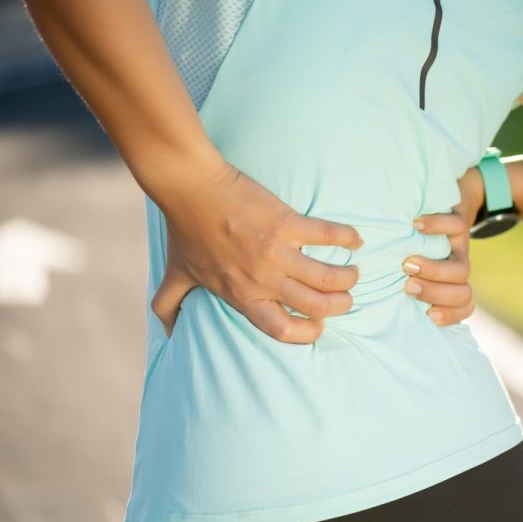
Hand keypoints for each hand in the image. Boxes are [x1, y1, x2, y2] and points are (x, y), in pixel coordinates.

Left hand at [151, 162, 362, 343]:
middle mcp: (263, 279)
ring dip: (347, 278)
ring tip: (352, 273)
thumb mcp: (177, 274)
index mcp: (242, 296)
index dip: (307, 333)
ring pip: (328, 278)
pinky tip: (355, 240)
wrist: (191, 188)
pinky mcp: (288, 223)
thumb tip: (166, 330)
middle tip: (345, 298)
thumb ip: (169, 305)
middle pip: (316, 306)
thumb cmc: (185, 231)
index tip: (318, 325)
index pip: (283, 329)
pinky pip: (328, 235)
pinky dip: (348, 238)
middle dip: (339, 306)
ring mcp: (277, 252)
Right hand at [402, 167, 485, 325]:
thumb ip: (400, 278)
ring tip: (408, 262)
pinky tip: (415, 226)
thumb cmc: (423, 235)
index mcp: (450, 281)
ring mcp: (460, 245)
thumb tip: (370, 299)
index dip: (450, 315)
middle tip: (408, 285)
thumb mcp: (413, 259)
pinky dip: (435, 227)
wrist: (458, 196)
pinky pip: (456, 227)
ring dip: (434, 270)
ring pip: (462, 269)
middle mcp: (457, 266)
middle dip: (434, 294)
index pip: (463, 306)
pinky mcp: (460, 220)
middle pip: (463, 293)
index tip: (428, 315)